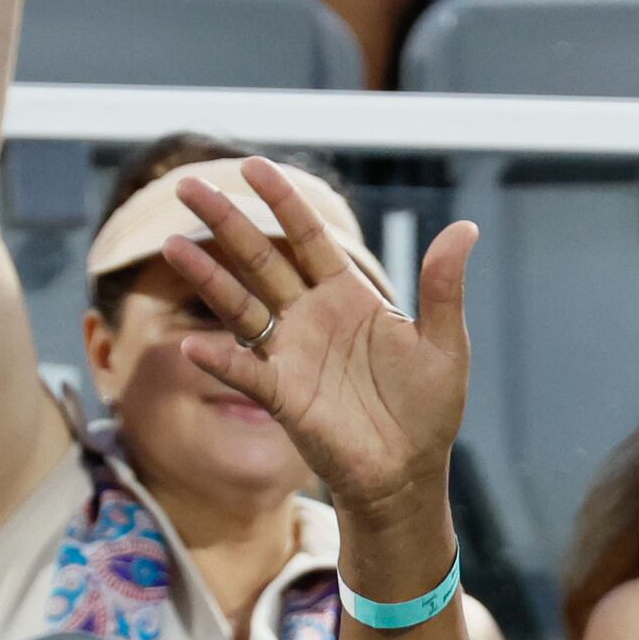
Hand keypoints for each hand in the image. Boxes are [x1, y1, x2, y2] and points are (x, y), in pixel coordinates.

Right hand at [166, 161, 475, 519]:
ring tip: (172, 245)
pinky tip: (195, 346)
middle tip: (186, 184)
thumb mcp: (445, 344)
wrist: (410, 473)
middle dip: (226, 220)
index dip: (281, 200)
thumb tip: (466, 228)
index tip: (253, 166)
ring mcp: (291, 354)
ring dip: (207, 276)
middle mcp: (311, 317)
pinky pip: (245, 371)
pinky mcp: (283, 396)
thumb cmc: (428, 410)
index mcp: (347, 295)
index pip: (308, 236)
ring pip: (240, 304)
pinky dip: (220, 360)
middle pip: (260, 258)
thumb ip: (444, 287)